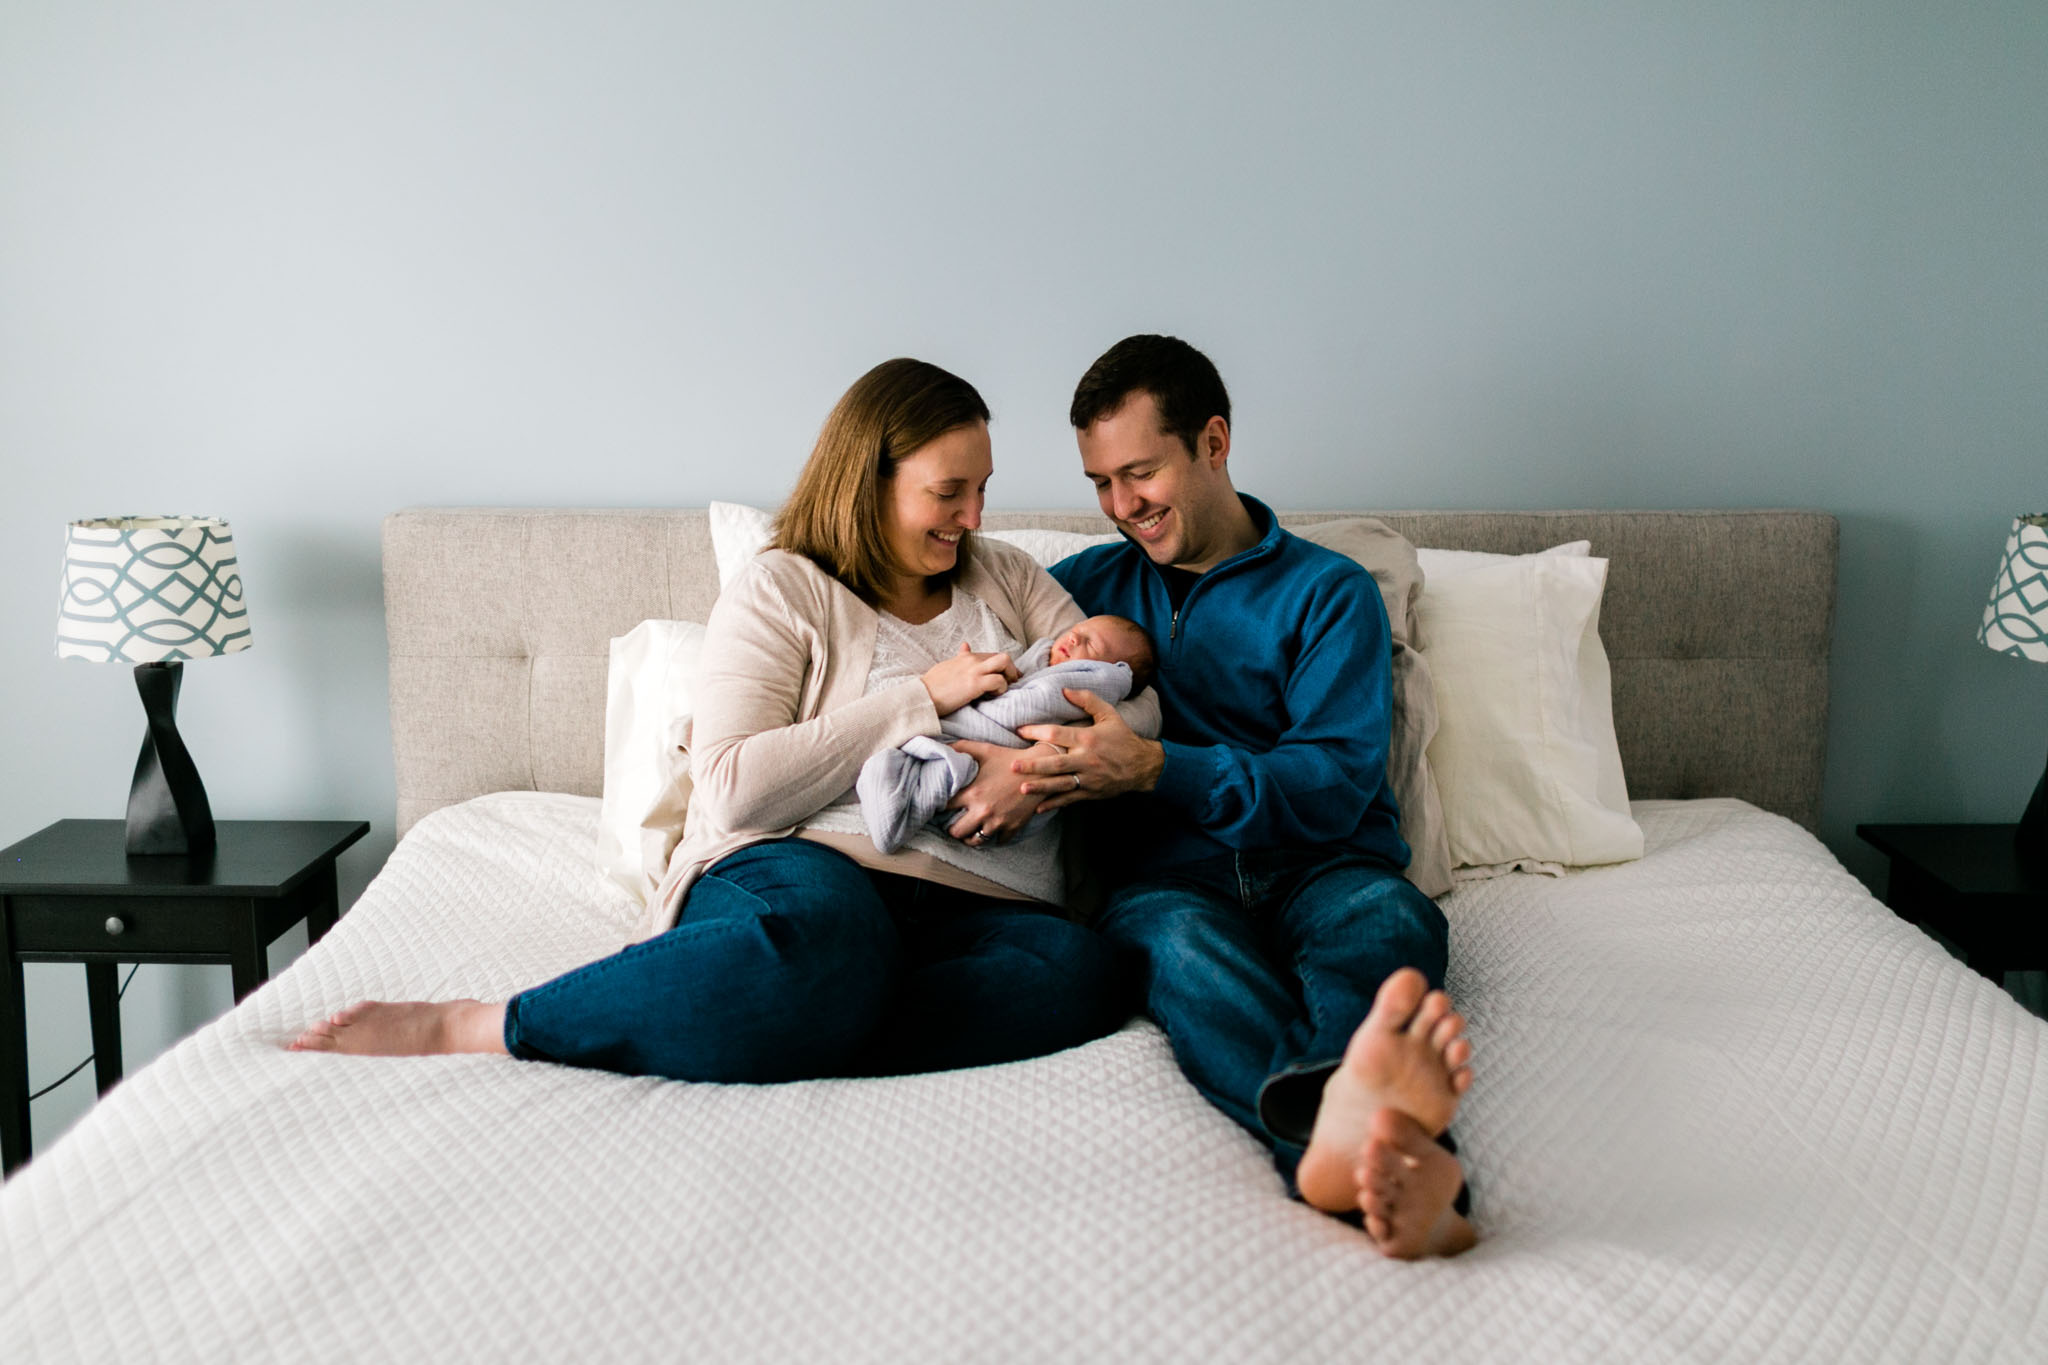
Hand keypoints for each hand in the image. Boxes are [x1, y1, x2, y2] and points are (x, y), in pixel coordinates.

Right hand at [921, 642, 1019, 715]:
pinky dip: (1001, 688)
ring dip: (1010, 675)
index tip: (1006, 676)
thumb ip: (959, 657)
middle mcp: (972, 660)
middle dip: (1011, 669)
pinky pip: (998, 681)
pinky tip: (994, 695)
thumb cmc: (932, 686)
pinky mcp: (975, 683)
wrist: (921, 696)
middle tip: (1010, 683)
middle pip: (1002, 656)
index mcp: (965, 657)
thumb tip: (965, 646)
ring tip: (1004, 687)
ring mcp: (974, 671)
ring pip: (1005, 661)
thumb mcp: (946, 666)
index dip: (1001, 666)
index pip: (991, 656)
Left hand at [942, 739, 1051, 843]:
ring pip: (975, 841)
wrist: (1040, 771)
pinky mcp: (1013, 827)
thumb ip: (961, 748)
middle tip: (952, 823)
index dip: (939, 806)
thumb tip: (942, 746)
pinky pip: (998, 841)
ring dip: (970, 836)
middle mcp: (983, 811)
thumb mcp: (985, 750)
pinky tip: (991, 829)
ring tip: (969, 830)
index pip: (944, 807)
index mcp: (972, 793)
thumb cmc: (1010, 760)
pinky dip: (994, 837)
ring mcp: (998, 822)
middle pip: (956, 832)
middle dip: (952, 828)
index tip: (941, 805)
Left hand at [1015, 689, 1165, 808]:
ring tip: (1022, 788)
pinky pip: (1069, 799)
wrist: (1143, 766)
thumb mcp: (1109, 714)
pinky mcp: (1090, 792)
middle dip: (1033, 765)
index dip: (1037, 731)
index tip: (1020, 730)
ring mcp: (1088, 778)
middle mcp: (1086, 759)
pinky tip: (1038, 807)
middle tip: (1014, 765)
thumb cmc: (1122, 738)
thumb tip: (1064, 689)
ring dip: (1040, 787)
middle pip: (1056, 763)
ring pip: (1060, 784)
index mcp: (1088, 738)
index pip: (1058, 734)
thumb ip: (1087, 700)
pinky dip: (1054, 804)